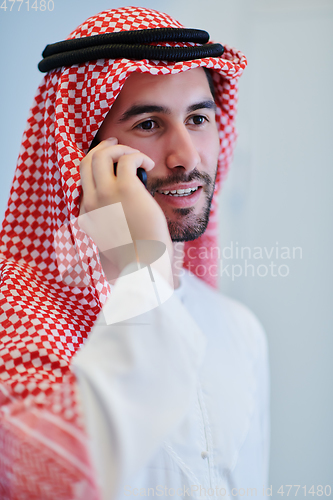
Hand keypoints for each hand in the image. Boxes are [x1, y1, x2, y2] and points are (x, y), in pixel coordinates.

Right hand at [79, 138, 172, 277]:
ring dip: (119, 149)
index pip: (82, 182)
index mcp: (86, 216)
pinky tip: (148, 164)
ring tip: (135, 155)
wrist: (143, 266)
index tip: (110, 165)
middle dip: (100, 149)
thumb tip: (121, 217)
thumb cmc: (135, 259)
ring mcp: (105, 194)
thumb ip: (109, 229)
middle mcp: (91, 203)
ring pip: (100, 155)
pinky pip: (127, 159)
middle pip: (85, 163)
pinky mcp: (125, 189)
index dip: (95, 169)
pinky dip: (137, 156)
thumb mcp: (112, 246)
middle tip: (116, 144)